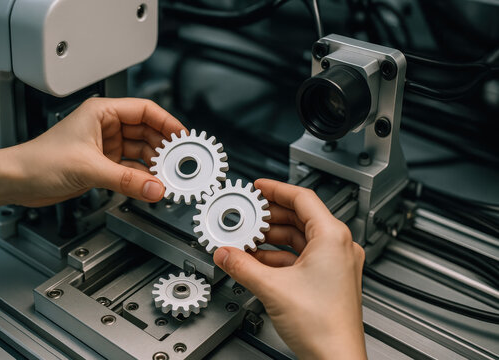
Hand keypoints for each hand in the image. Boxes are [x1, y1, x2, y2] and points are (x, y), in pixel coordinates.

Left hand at [5, 97, 185, 206]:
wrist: (17, 180)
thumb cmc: (39, 159)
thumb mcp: (89, 168)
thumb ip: (127, 180)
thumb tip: (156, 188)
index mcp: (102, 112)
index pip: (145, 110)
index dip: (167, 122)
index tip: (183, 136)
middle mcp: (106, 126)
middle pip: (147, 132)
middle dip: (163, 147)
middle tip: (179, 161)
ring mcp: (106, 146)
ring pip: (140, 151)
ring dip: (154, 164)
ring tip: (168, 175)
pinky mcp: (103, 164)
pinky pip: (131, 168)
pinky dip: (142, 176)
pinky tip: (151, 184)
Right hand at [213, 179, 366, 359]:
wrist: (336, 359)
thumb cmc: (324, 326)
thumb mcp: (272, 288)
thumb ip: (243, 266)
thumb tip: (226, 254)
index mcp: (332, 237)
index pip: (302, 198)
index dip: (276, 189)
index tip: (259, 187)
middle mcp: (338, 247)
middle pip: (299, 218)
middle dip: (269, 217)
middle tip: (248, 214)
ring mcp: (336, 264)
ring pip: (299, 239)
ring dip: (272, 238)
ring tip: (248, 239)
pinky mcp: (329, 279)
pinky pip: (301, 257)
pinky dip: (279, 256)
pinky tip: (258, 261)